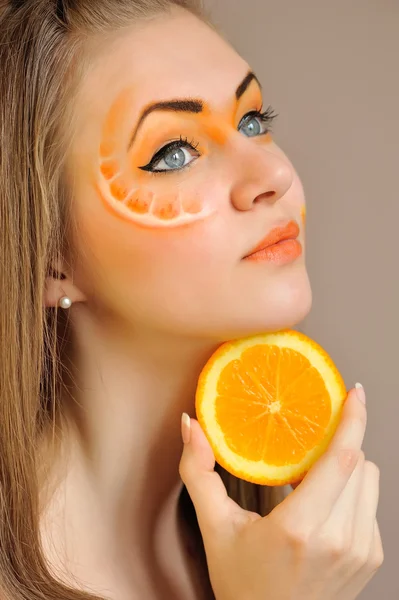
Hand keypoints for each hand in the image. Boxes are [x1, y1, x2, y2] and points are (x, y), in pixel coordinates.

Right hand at [179, 386, 382, 599]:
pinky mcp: (370, 557)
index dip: (353, 420)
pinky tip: (323, 504)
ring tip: (313, 478)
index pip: (342, 459)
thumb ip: (199, 472)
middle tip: (310, 442)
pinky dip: (350, 491)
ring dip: (346, 467)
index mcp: (300, 528)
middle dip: (338, 443)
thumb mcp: (215, 527)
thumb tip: (190, 424)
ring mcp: (360, 551)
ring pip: (369, 479)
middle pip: (358, 462)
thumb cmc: (242, 583)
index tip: (355, 392)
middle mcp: (338, 539)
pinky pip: (369, 503)